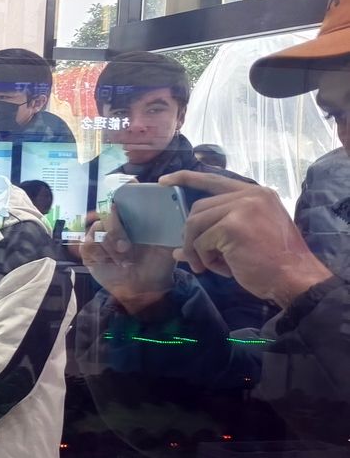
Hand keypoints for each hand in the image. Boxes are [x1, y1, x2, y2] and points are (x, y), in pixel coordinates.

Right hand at [78, 209, 177, 313]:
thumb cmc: (157, 265)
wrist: (146, 288)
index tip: (120, 208)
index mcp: (132, 221)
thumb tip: (172, 214)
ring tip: (123, 261)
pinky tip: (108, 262)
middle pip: (105, 216)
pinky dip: (98, 254)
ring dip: (109, 247)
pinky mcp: (90, 253)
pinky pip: (87, 245)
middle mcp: (114, 227)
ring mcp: (100, 239)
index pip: (120, 204)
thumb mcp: (167, 246)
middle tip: (125, 248)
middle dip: (115, 231)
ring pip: (96, 231)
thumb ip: (169, 229)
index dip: (118, 205)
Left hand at [163, 171, 333, 306]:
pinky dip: (205, 259)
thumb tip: (178, 250)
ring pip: (195, 224)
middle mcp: (250, 195)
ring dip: (195, 249)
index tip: (164, 182)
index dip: (186, 179)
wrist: (294, 279)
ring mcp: (242, 208)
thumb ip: (215, 235)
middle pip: (198, 208)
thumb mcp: (244, 241)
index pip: (214, 180)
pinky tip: (224, 268)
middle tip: (197, 258)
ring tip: (207, 266)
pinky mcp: (232, 225)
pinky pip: (200, 242)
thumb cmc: (272, 263)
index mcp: (256, 194)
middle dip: (191, 235)